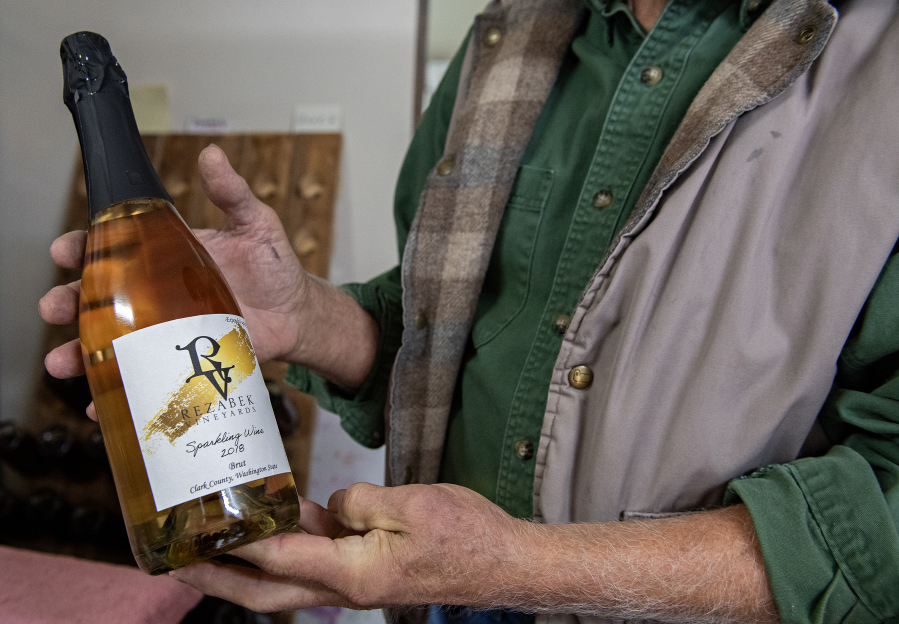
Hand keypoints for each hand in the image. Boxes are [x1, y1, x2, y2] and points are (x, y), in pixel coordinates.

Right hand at [39, 145, 378, 418]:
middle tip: (55, 307)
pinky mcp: (181, 363)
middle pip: (98, 297)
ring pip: (110, 340)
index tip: (65, 250)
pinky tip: (103, 405)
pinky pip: (143, 377)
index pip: (113, 247)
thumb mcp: (256, 224)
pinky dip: (120, 392)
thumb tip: (211, 155)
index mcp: (166, 256)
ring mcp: (166, 331)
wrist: (298, 315)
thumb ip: (233, 193)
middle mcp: (157, 294)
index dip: (83, 247)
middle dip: (68, 302)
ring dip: (80, 352)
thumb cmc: (275, 268)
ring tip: (63, 362)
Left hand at [170, 483, 530, 612]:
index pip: (281, 557)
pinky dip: (287, 547)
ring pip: (287, 580)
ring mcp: (356, 580)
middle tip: (177, 566)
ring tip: (209, 546)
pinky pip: (316, 561)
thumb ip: (360, 503)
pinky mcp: (366, 568)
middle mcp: (347, 585)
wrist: (503, 562)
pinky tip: (274, 520)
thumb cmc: (466, 536)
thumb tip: (330, 505)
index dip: (237, 544)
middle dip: (219, 581)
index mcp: (355, 573)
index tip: (195, 536)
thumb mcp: (412, 505)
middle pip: (267, 592)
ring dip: (246, 568)